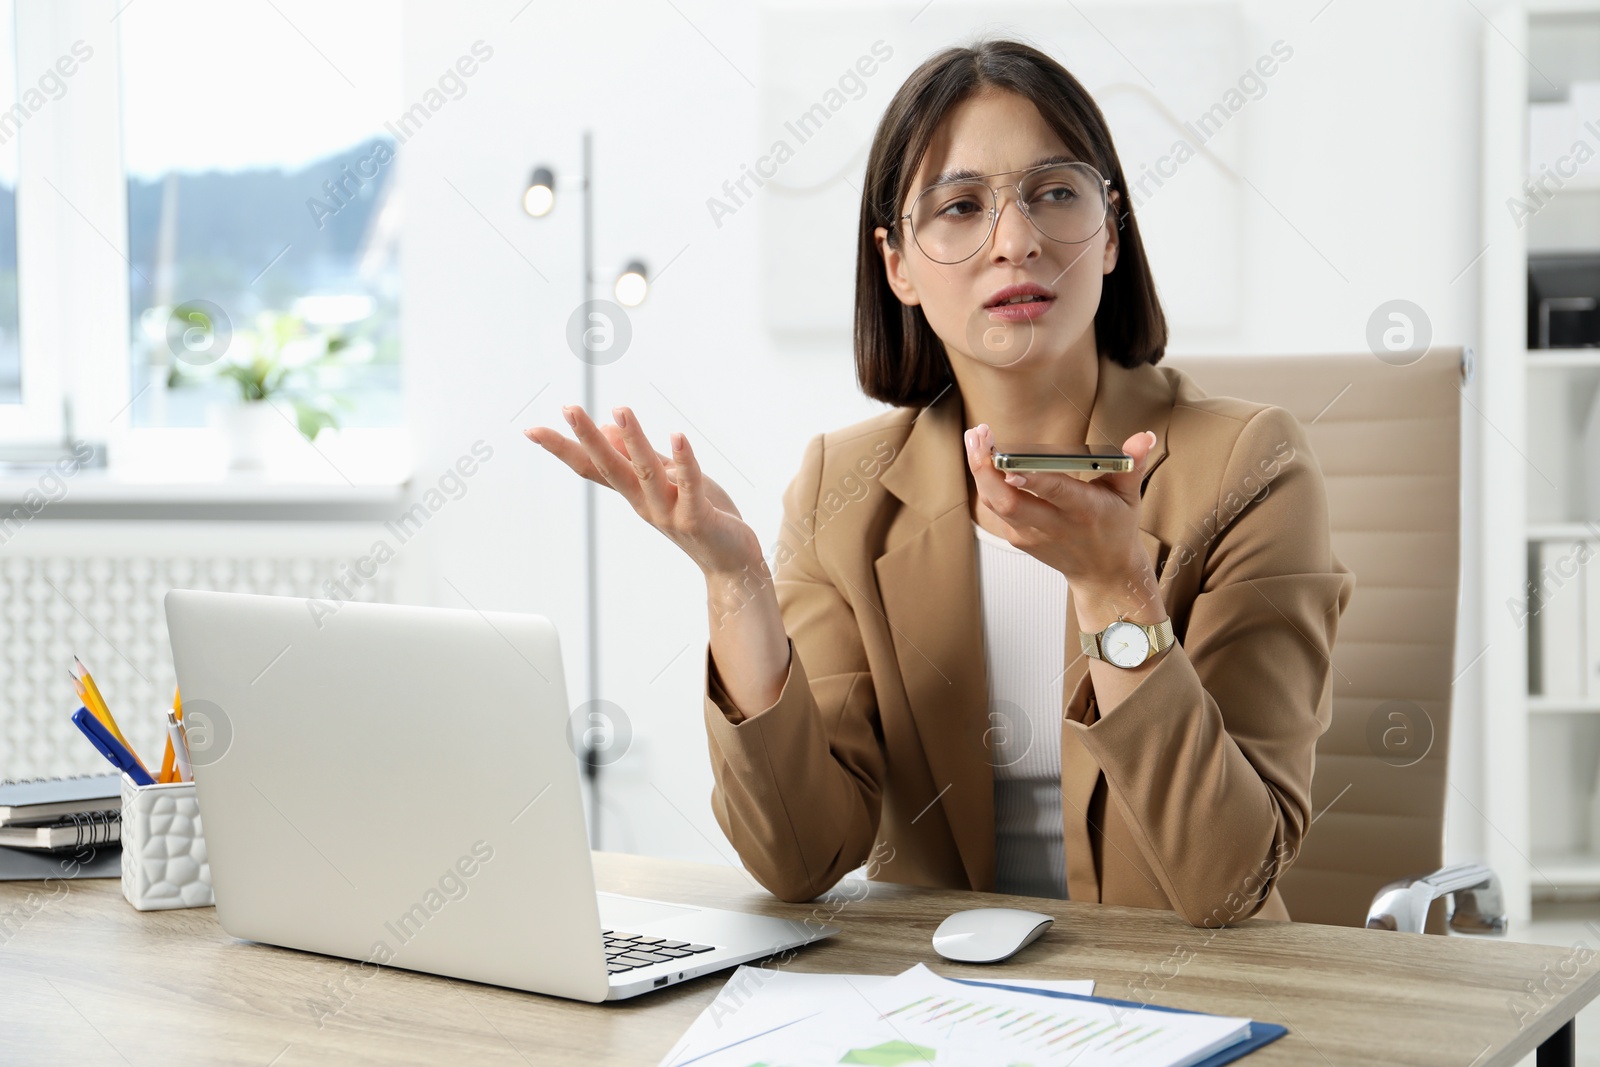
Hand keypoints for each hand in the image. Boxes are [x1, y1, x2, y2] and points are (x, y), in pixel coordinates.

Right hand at [525, 405, 763, 577]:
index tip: (532, 430)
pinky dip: (684, 461)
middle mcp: (644, 503)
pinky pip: (689, 486)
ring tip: (621, 410)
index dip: (563, 448)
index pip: (592, 467)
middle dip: (588, 438)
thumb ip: (639, 455)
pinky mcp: (696, 519)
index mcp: (634, 492)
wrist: (731, 562)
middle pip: (610, 468)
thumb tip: (606, 424)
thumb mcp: (666, 480)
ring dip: (634, 441)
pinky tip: (677, 436)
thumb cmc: (700, 514)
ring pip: (646, 473)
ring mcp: (668, 512)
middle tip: (568, 408)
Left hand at [964, 423, 1158, 598]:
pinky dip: (985, 483)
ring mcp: (1032, 535)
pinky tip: (982, 458)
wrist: (1104, 573)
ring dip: (980, 472)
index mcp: (1084, 511)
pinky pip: (995, 508)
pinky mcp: (1019, 537)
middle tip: (978, 436)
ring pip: (996, 505)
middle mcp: (1054, 526)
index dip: (1031, 478)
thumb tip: (1142, 437)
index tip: (1010, 462)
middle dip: (987, 469)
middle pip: (1010, 502)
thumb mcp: (1129, 496)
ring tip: (975, 439)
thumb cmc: (1115, 529)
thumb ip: (1132, 463)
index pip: (1055, 493)